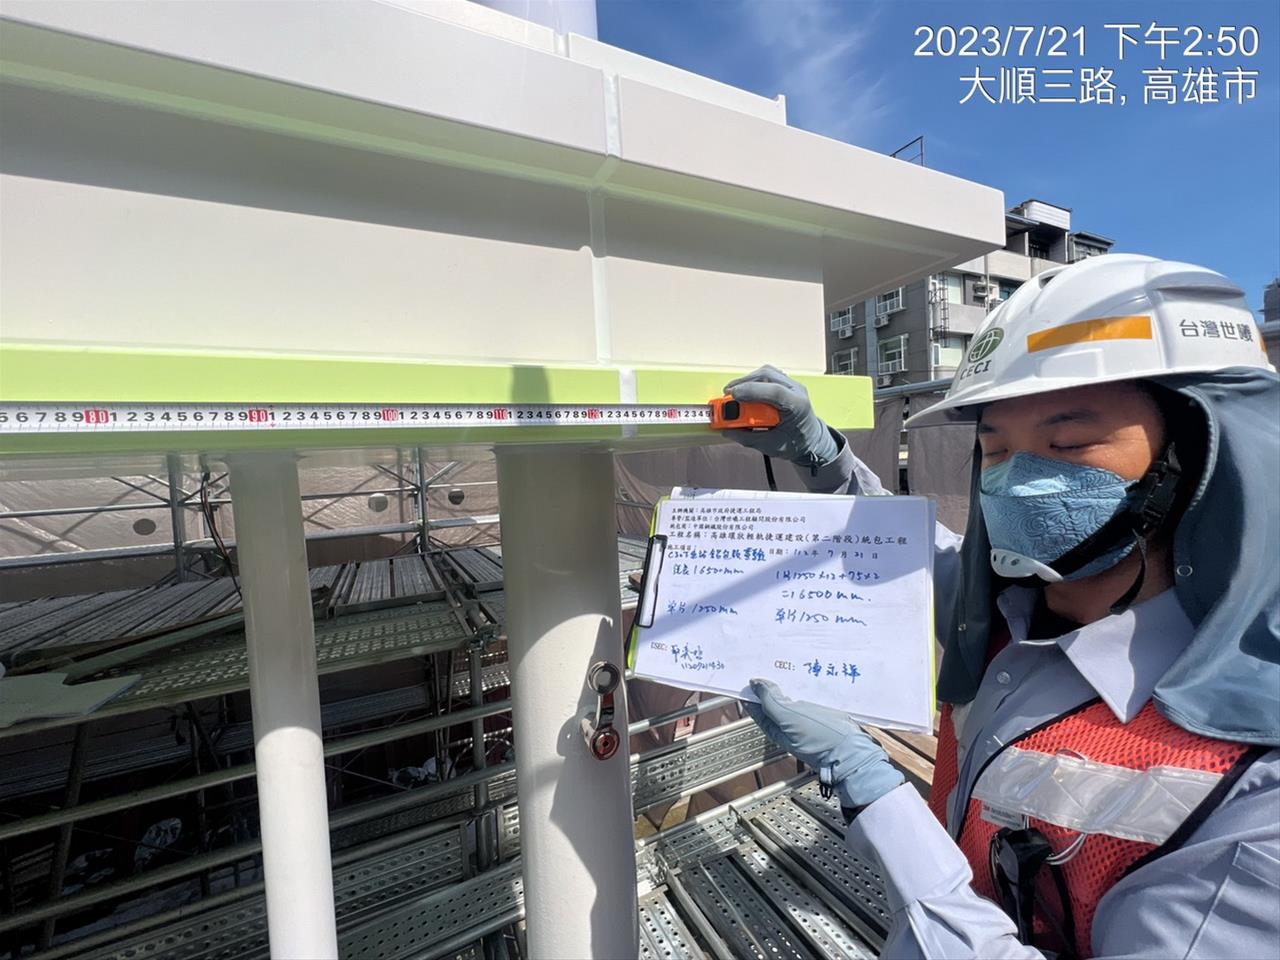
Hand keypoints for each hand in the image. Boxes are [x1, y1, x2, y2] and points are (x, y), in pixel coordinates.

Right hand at [722, 366, 839, 467]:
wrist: (811, 441)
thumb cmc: (796, 443)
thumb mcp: (769, 445)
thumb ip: (746, 437)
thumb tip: (726, 429)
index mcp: (797, 406)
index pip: (774, 391)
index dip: (751, 391)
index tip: (732, 396)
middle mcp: (796, 391)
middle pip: (768, 376)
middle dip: (744, 383)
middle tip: (727, 395)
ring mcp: (792, 385)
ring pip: (766, 373)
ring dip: (747, 380)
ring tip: (733, 393)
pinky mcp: (785, 384)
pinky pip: (767, 376)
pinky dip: (753, 381)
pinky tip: (745, 391)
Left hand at [745, 678, 903, 808]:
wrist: (851, 749)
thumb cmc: (819, 739)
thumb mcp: (788, 718)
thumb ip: (770, 701)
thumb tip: (755, 685)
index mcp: (775, 726)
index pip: (756, 707)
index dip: (751, 691)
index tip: (748, 673)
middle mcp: (788, 722)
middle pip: (773, 699)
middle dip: (769, 683)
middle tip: (766, 662)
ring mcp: (805, 717)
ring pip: (791, 695)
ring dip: (788, 682)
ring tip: (784, 664)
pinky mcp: (820, 712)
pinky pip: (808, 696)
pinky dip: (804, 685)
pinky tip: (805, 675)